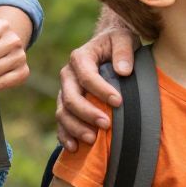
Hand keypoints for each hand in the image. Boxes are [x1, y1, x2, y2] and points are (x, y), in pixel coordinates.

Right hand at [55, 9, 138, 151]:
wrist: (108, 47)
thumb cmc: (118, 42)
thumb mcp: (124, 38)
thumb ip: (124, 50)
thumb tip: (123, 71)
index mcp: (80, 57)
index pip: (87, 76)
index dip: (101, 90)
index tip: (119, 102)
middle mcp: (68, 75)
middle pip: (71, 97)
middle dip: (87, 113)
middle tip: (106, 125)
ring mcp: (65, 91)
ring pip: (63, 113)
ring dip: (76, 128)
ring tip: (92, 140)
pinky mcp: (66, 105)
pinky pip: (61, 123)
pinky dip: (65, 136)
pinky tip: (74, 148)